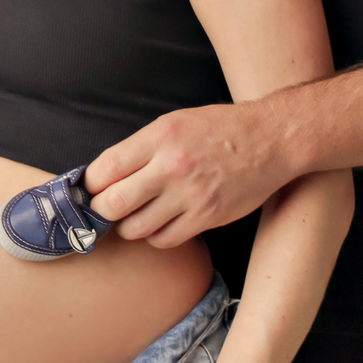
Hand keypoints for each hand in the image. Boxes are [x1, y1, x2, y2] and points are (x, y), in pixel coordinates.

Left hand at [85, 98, 295, 246]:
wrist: (271, 140)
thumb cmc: (220, 129)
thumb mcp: (174, 122)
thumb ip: (140, 148)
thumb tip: (104, 176)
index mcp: (160, 136)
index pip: (105, 169)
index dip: (90, 184)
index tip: (91, 189)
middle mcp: (172, 166)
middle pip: (113, 204)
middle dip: (101, 211)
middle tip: (105, 209)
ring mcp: (190, 195)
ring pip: (136, 228)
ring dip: (128, 226)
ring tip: (135, 216)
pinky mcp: (207, 217)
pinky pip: (165, 239)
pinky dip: (155, 236)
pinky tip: (160, 222)